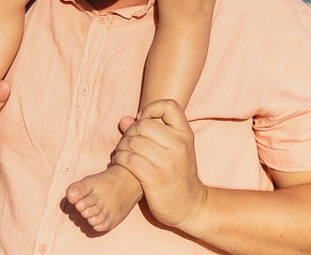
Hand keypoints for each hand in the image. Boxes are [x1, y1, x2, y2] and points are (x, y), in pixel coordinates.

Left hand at [112, 99, 207, 229]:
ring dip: (121, 146)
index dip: (151, 108)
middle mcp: (179, 145)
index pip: (169, 106)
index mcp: (185, 135)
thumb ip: (150, 132)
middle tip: (127, 142)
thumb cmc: (178, 174)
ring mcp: (167, 162)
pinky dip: (119, 159)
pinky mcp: (155, 178)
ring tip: (121, 153)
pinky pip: (129, 159)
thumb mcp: (173, 150)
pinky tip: (120, 162)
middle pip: (143, 124)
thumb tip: (124, 120)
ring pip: (133, 142)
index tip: (143, 121)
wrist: (190, 206)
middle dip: (129, 132)